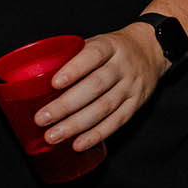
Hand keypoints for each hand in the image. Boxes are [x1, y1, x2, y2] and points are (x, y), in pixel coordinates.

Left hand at [36, 21, 168, 150]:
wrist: (153, 50)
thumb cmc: (114, 49)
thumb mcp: (98, 43)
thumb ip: (72, 56)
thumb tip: (34, 77)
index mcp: (110, 46)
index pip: (93, 55)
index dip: (74, 69)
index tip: (54, 83)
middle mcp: (123, 66)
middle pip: (96, 86)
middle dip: (66, 105)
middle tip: (42, 119)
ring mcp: (131, 86)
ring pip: (104, 107)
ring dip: (77, 124)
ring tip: (53, 136)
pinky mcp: (136, 103)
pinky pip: (117, 121)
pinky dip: (97, 134)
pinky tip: (79, 144)